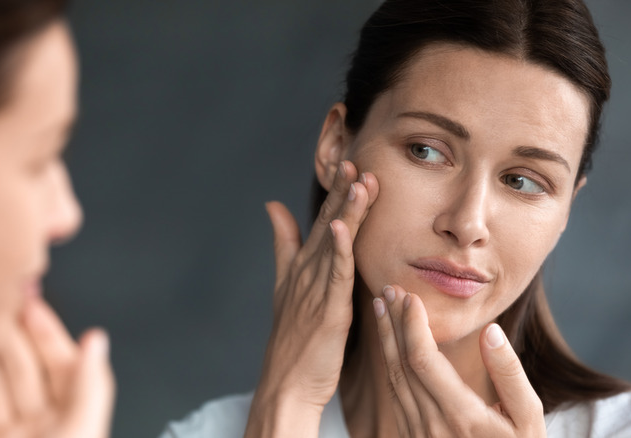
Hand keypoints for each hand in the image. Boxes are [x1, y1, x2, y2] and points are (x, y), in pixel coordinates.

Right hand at [0, 298, 114, 437]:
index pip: (61, 363)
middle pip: (22, 371)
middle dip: (8, 336)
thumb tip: (98, 340)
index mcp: (74, 418)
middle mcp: (42, 426)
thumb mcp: (81, 426)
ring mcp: (9, 436)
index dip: (47, 331)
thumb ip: (89, 384)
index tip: (31, 302)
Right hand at [245, 161, 378, 436]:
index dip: (336, 193)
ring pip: (335, 243)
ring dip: (345, 211)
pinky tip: (341, 227)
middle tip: (354, 160)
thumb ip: (283, 244)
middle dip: (341, 192)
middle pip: (328, 225)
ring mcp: (315, 290)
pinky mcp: (326, 309)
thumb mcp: (285, 284)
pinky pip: (335, 275)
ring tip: (357, 181)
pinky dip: (338, 249)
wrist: (286, 382)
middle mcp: (308, 272)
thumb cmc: (292, 338)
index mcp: (303, 266)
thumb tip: (273, 205)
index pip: (322, 221)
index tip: (349, 164)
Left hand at [373, 285, 544, 436]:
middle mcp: (432, 424)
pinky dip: (389, 362)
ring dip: (385, 340)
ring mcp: (418, 433)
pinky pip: (394, 394)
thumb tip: (490, 332)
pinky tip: (390, 343)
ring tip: (382, 307)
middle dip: (393, 323)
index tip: (411, 296)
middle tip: (389, 289)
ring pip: (392, 378)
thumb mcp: (530, 418)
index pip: (423, 359)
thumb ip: (510, 374)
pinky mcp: (412, 436)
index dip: (412, 324)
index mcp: (461, 415)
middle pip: (400, 364)